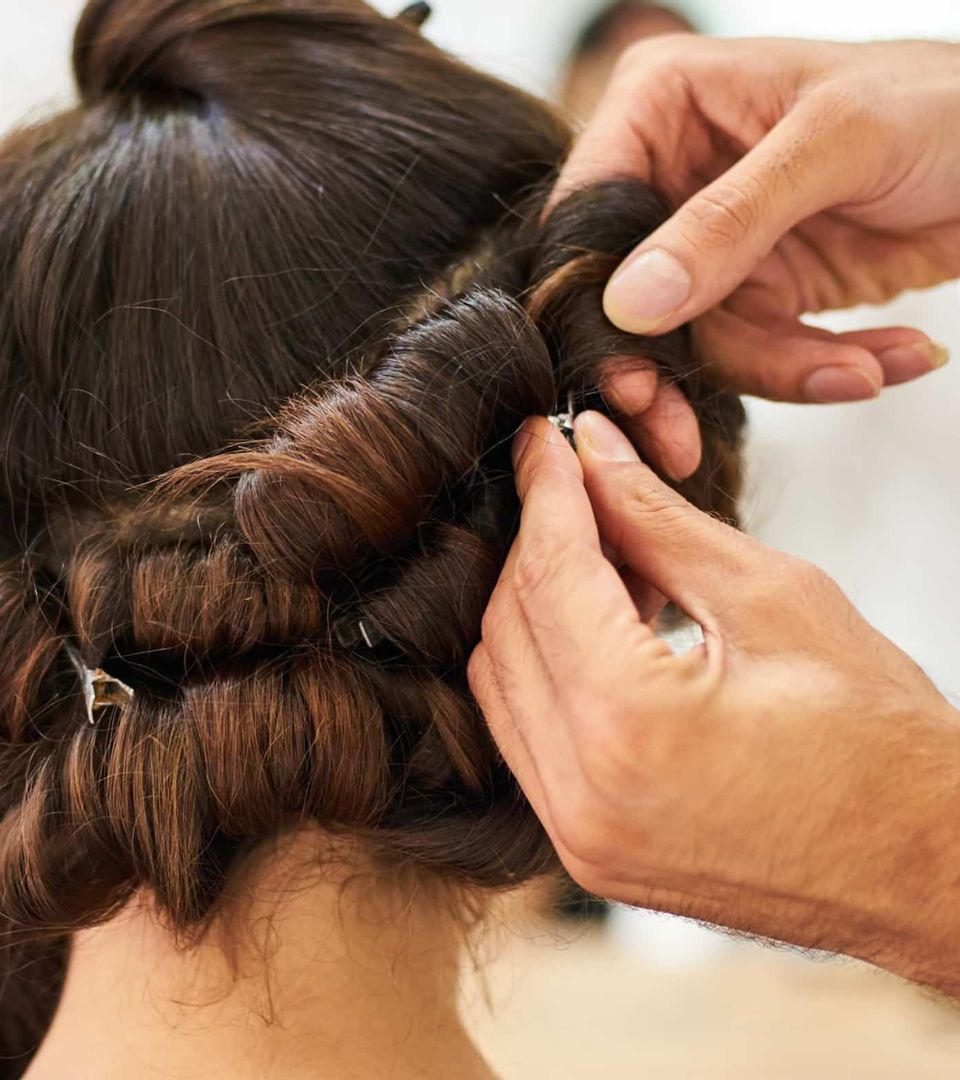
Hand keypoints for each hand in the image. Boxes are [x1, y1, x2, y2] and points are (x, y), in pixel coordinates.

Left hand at [469, 414, 959, 995]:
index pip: (549, 574)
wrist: (927, 866)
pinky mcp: (589, 852)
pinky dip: (549, 670)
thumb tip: (594, 453)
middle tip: (584, 491)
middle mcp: (583, 794)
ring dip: (538, 607)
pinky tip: (603, 630)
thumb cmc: (882, 739)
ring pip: (503, 683)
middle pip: (509, 627)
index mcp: (632, 725)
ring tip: (609, 561)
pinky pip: (527, 737)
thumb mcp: (774, 598)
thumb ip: (660, 521)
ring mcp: (580, 836)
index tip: (548, 441)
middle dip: (539, 544)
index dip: (548, 492)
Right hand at [566, 38, 959, 472]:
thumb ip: (728, 222)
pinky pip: (762, 358)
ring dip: (787, 371)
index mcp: (660, 107)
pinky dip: (825, 371)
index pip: (587, 219)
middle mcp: (670, 180)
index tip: (628, 379)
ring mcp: (711, 246)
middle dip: (675, 374)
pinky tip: (892, 357)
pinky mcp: (757, 294)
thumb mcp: (834, 143)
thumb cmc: (938, 100)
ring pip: (701, 345)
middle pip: (630, 301)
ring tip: (867, 369)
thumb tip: (632, 302)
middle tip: (680, 440)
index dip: (595, 305)